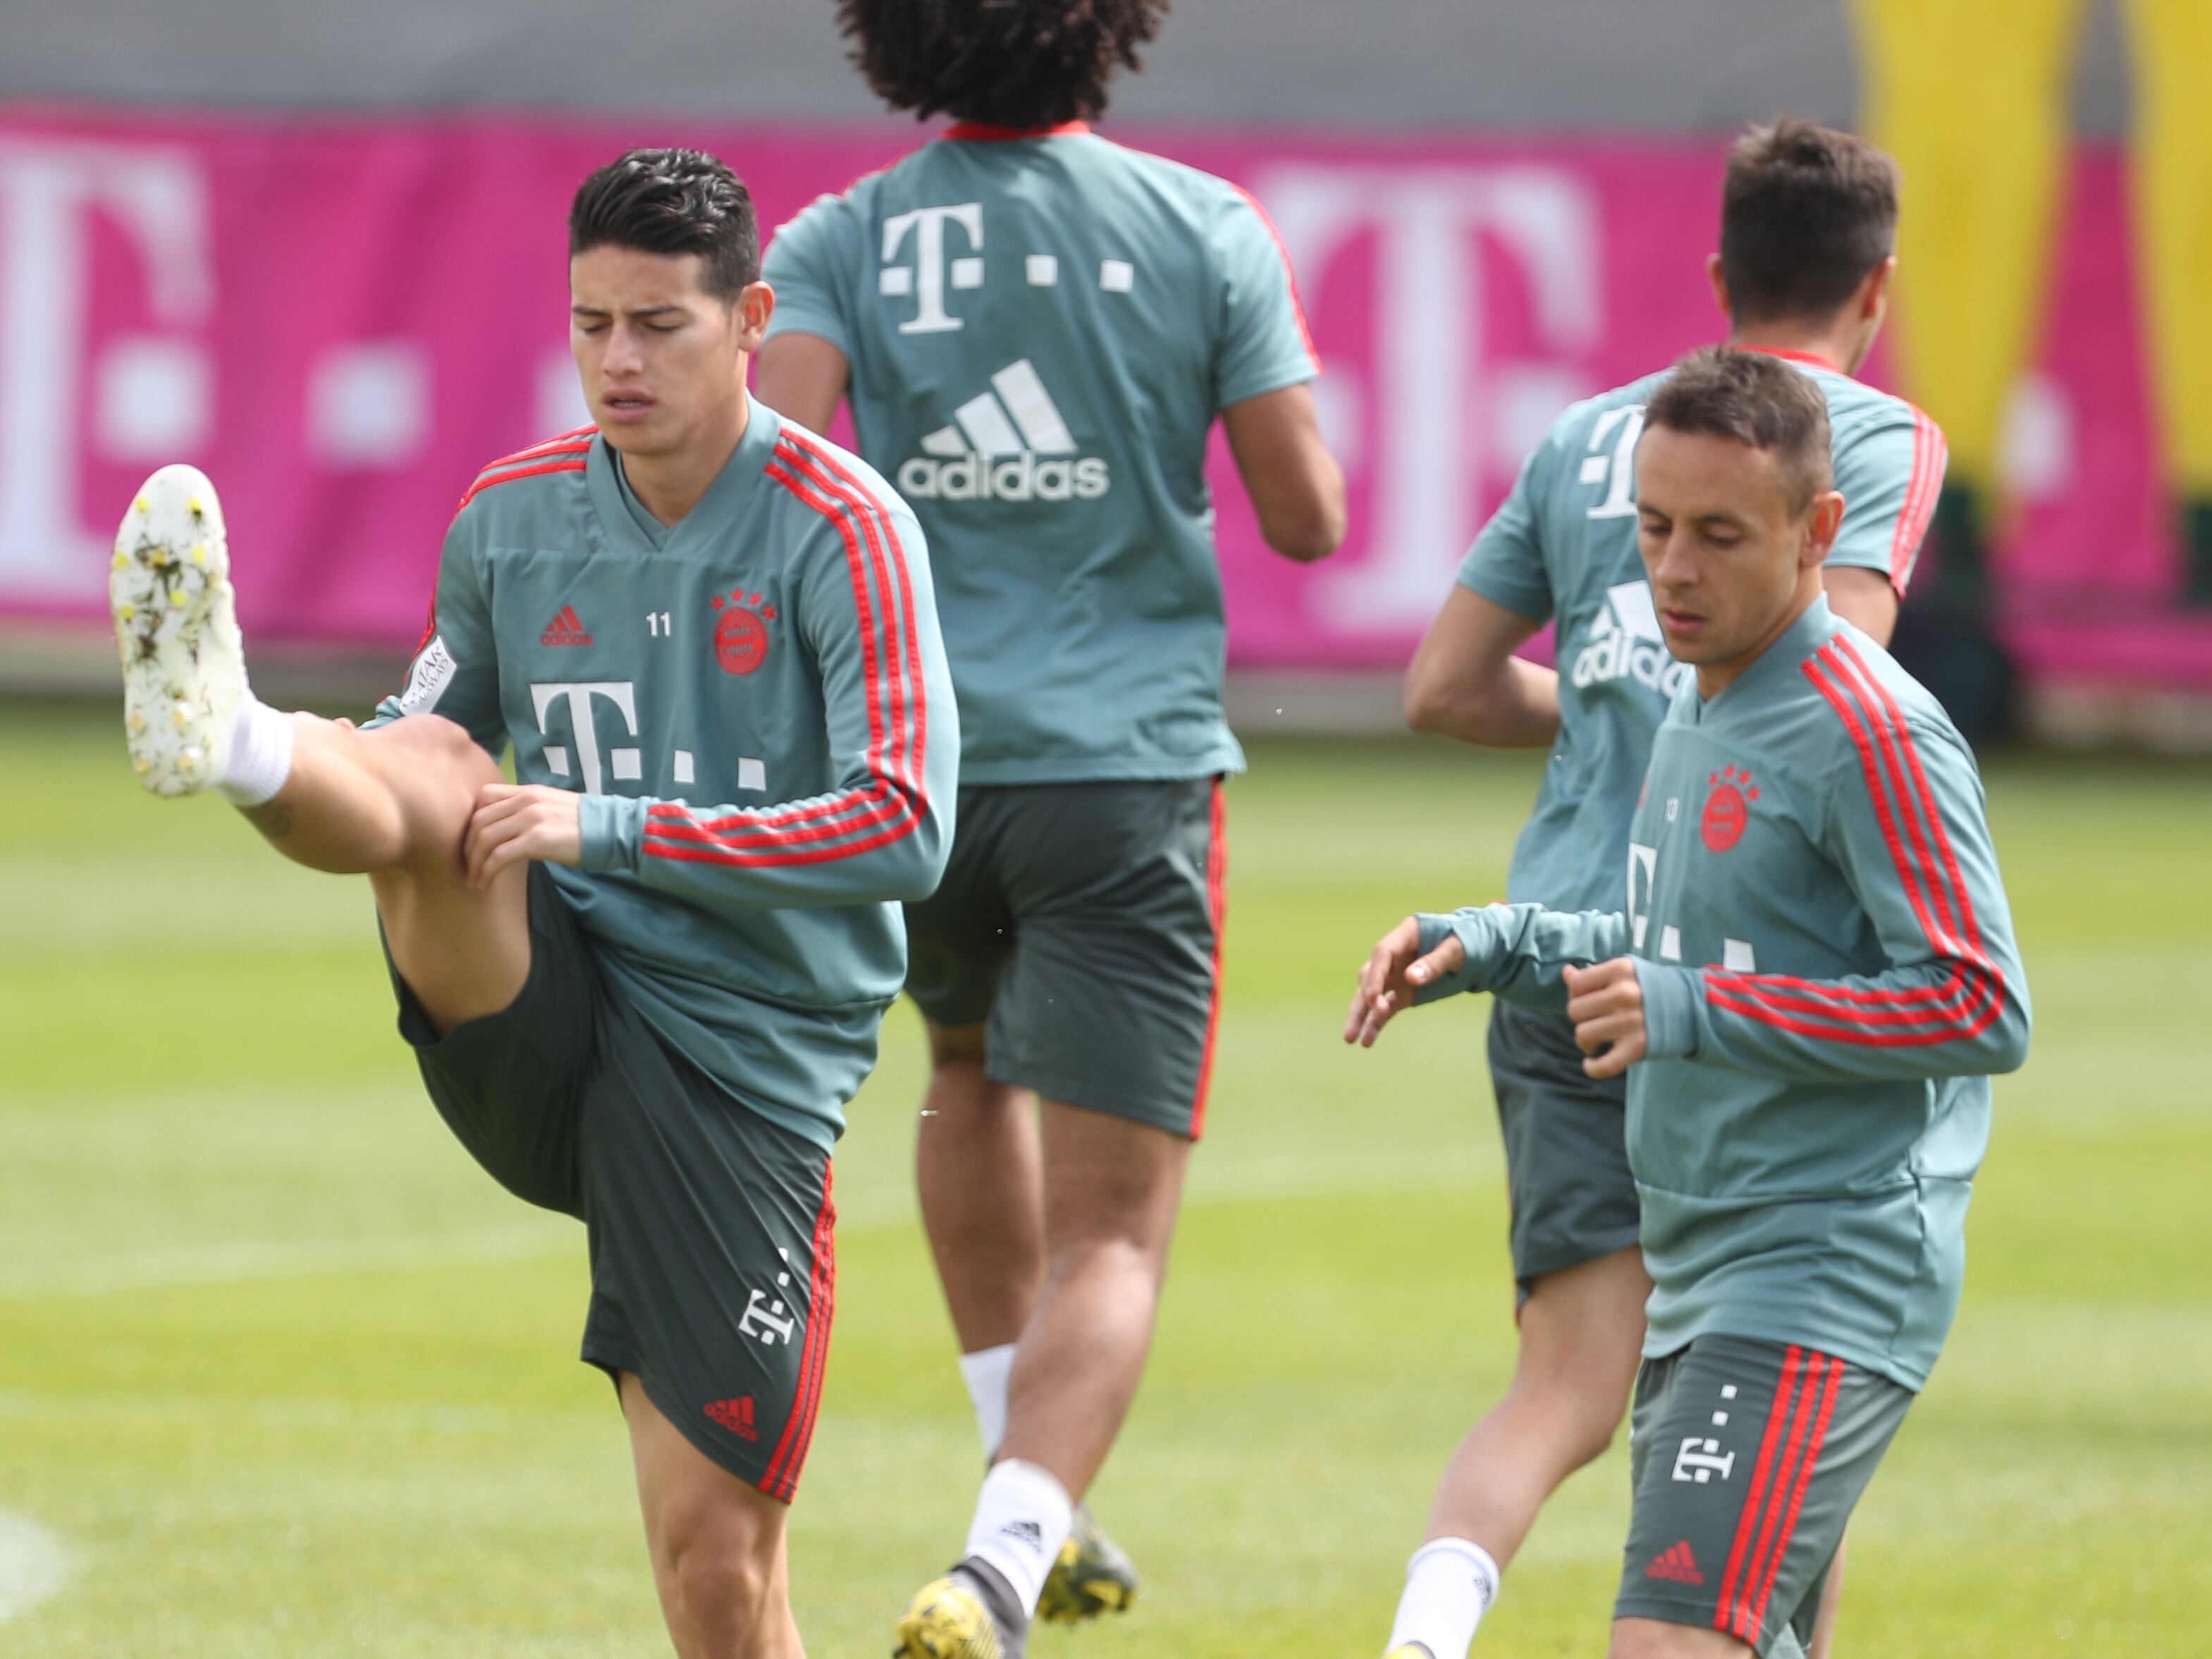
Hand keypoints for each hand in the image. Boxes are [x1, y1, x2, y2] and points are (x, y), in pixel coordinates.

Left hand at [464, 783, 582, 888]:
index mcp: (528, 792)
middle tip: (468, 867)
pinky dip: (486, 871)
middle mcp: (525, 801)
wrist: (613, 830)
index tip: (472, 842)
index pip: (484, 797)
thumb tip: (509, 829)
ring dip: (474, 863)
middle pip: (478, 821)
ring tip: (474, 880)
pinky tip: (485, 883)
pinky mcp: (537, 839)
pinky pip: (499, 856)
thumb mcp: (553, 808)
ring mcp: (530, 819)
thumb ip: (529, 811)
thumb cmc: (586, 825)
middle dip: (467, 847)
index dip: (471, 821)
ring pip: (484, 839)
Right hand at [1344, 917, 1466, 1047]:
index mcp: (1406, 935)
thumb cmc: (1469, 942)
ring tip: (1350, 1039)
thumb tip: (1410, 978)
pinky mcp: (1403, 994)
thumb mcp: (1457, 950)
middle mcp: (1395, 957)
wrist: (1480, 953)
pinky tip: (1367, 1042)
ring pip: (1371, 996)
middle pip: (1370, 975)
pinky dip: (1376, 1024)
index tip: (1374, 997)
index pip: (1382, 953)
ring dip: (1361, 1016)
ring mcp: (1397, 976)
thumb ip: (1434, 963)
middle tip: (1379, 1012)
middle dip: (1370, 996)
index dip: (1375, 974)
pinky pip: (1386, 1010)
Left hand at [1563, 957, 1646, 1078]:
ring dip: (1585, 1041)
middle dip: (1581, 1018)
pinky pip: (1603, 1065)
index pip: (1577, 984)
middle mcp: (1625, 994)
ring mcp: (1631, 1022)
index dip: (1576, 994)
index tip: (1588, 1001)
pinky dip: (1592, 1068)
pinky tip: (1591, 1063)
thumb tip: (1566, 972)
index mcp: (1621, 970)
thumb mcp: (1627, 974)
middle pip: (1575, 1010)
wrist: (1694, 1008)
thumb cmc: (1653, 989)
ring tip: (1597, 1040)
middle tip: (1595, 1021)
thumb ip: (1595, 975)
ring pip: (1583, 1035)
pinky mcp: (1638, 1047)